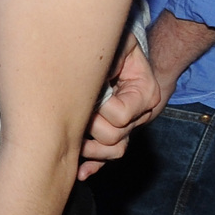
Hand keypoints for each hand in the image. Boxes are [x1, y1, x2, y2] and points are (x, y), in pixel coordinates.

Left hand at [79, 33, 164, 180]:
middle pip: (114, 137)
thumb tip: (101, 75)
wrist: (115, 52)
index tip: (87, 96)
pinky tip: (81, 171)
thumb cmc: (116, 46)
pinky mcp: (112, 134)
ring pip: (113, 151)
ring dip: (91, 150)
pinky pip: (106, 157)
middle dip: (90, 128)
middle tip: (73, 113)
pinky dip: (94, 165)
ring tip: (71, 139)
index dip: (100, 111)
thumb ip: (114, 57)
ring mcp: (126, 126)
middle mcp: (137, 114)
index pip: (120, 116)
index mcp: (143, 93)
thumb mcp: (119, 43)